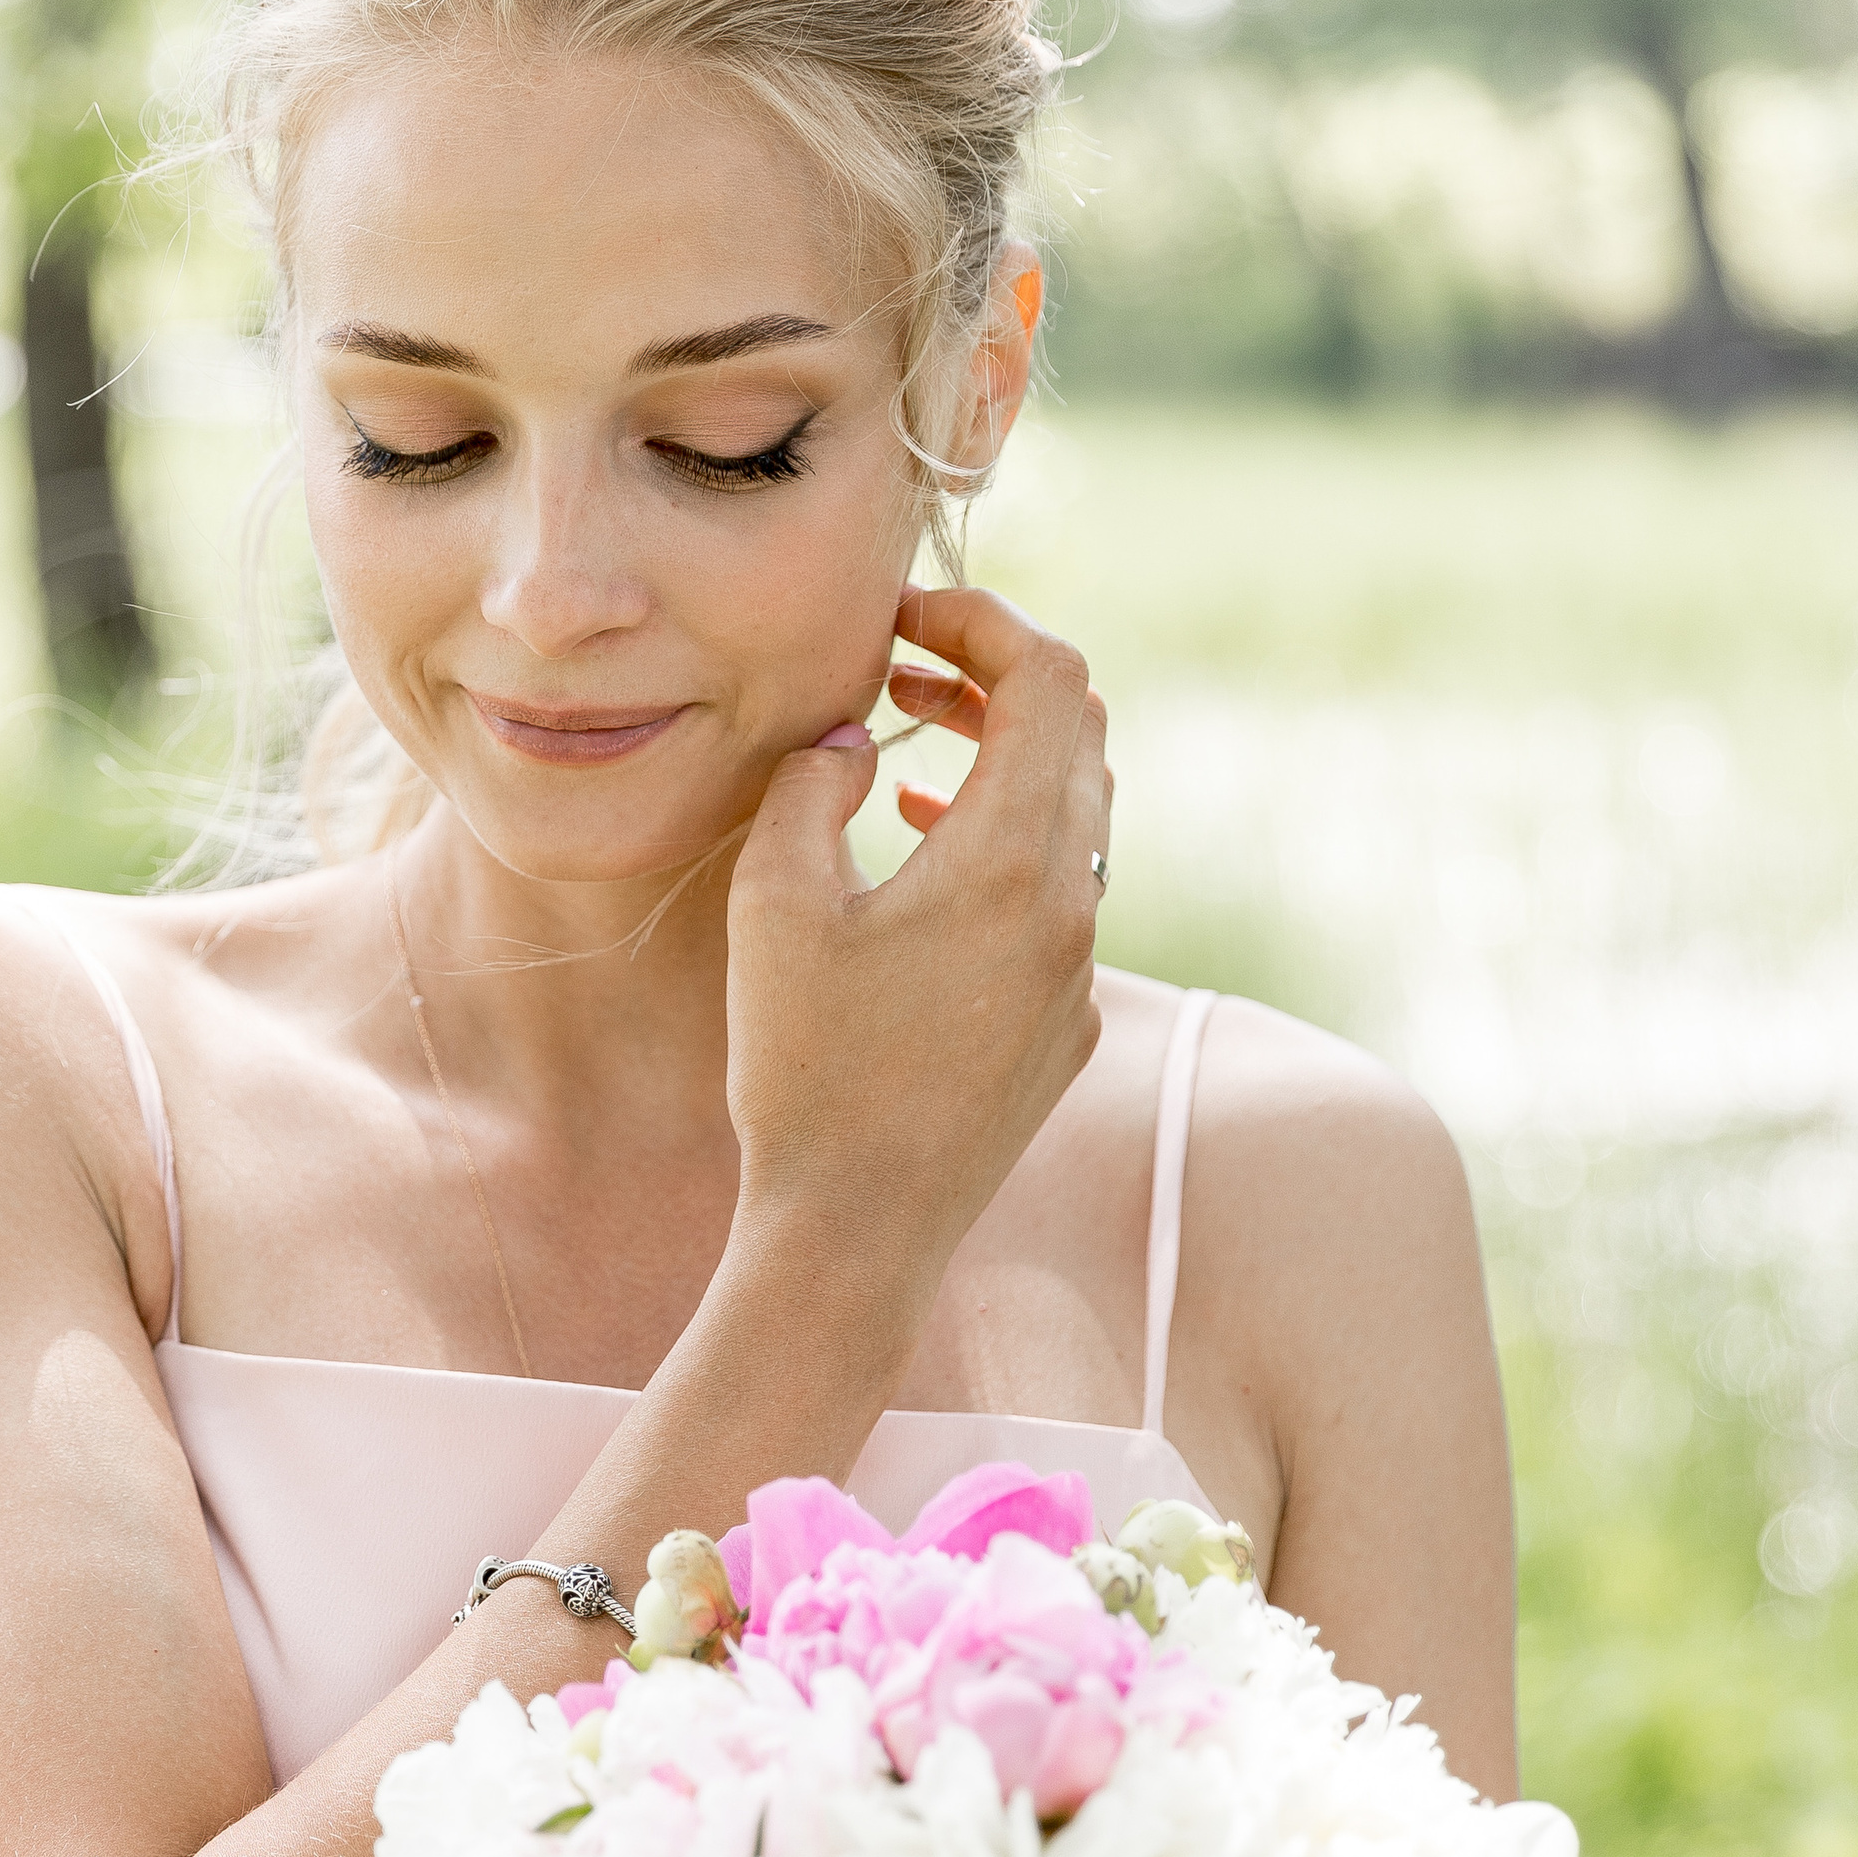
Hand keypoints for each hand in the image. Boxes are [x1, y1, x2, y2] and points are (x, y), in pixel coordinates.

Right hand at [720, 586, 1109, 1322]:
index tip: (900, 624)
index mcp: (1013, 863)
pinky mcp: (1063, 1027)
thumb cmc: (804, 1073)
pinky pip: (1059, 896)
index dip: (982, 622)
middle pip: (1079, 735)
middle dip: (994, 681)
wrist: (856, 1235)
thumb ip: (815, 785)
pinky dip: (1003, 847)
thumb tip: (856, 735)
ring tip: (901, 758)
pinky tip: (921, 866)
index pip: (1050, 678)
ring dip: (998, 764)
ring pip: (1074, 816)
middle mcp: (1072, 908)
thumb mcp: (778, 905)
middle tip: (902, 673)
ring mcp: (1078, 973)